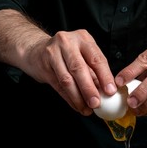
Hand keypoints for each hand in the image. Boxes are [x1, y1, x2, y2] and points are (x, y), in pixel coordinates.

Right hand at [0, 10, 116, 115]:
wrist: (36, 50)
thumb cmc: (66, 54)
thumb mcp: (83, 56)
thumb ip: (94, 72)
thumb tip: (107, 93)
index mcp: (83, 38)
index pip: (96, 59)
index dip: (105, 76)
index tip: (110, 91)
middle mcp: (67, 42)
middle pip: (79, 68)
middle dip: (89, 89)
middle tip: (96, 103)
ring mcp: (53, 53)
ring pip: (67, 79)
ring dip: (78, 97)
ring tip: (86, 109)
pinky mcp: (43, 65)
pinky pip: (58, 86)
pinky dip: (69, 98)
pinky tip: (77, 106)